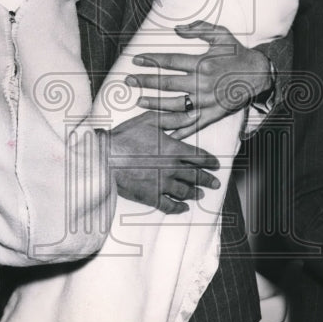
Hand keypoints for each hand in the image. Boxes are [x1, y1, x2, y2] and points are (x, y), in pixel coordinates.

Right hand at [103, 110, 220, 214]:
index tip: (216, 165)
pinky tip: (183, 208)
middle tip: (215, 184)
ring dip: (195, 193)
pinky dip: (178, 208)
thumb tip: (195, 113)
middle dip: (207, 180)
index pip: (199, 157)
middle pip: (195, 176)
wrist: (106, 157)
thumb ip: (175, 118)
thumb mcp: (150, 120)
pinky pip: (168, 205)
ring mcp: (162, 184)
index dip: (210, 161)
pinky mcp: (150, 196)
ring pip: (184, 191)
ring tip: (201, 194)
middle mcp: (172, 169)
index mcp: (174, 149)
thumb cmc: (126, 136)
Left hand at [127, 20, 272, 139]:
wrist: (259, 75)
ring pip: (176, 106)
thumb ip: (199, 30)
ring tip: (139, 103)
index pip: (170, 62)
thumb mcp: (221, 35)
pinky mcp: (213, 113)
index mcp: (203, 63)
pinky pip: (193, 124)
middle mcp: (202, 83)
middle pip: (168, 85)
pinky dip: (178, 130)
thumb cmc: (237, 53)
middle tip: (128, 81)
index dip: (151, 60)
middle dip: (145, 82)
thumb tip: (177, 29)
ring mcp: (207, 101)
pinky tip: (164, 132)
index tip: (136, 60)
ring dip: (155, 105)